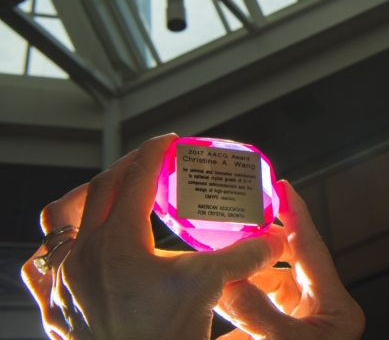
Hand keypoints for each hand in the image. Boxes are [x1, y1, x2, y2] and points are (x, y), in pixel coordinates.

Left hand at [21, 134, 284, 339]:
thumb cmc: (165, 337)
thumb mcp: (210, 287)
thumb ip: (243, 254)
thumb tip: (274, 237)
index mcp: (119, 242)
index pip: (135, 179)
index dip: (154, 154)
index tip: (169, 143)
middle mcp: (83, 256)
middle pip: (97, 191)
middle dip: (125, 170)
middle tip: (149, 165)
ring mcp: (63, 283)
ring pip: (58, 223)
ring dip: (82, 202)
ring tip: (103, 198)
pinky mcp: (55, 309)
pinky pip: (39, 268)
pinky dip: (55, 250)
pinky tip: (73, 252)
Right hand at [215, 181, 364, 339]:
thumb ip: (257, 310)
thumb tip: (228, 280)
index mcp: (336, 308)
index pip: (313, 249)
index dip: (297, 214)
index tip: (283, 186)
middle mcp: (320, 312)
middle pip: (288, 264)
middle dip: (260, 245)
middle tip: (236, 226)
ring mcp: (302, 325)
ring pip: (269, 288)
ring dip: (242, 278)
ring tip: (218, 264)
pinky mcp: (282, 338)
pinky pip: (258, 314)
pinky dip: (235, 309)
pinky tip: (214, 301)